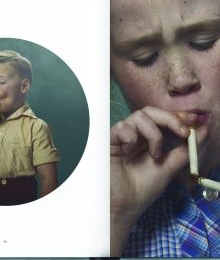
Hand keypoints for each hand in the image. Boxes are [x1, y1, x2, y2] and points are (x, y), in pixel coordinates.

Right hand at [110, 106, 206, 255]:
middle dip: (170, 118)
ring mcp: (123, 136)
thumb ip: (185, 149)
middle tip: (183, 132)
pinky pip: (121, 127)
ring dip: (153, 133)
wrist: (127, 205)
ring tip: (155, 154)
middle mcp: (136, 133)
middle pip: (151, 111)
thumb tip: (203, 130)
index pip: (162, 118)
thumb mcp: (170, 167)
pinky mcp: (110, 140)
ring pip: (139, 116)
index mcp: (149, 138)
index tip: (194, 120)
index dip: (177, 116)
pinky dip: (130, 135)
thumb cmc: (145, 187)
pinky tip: (131, 149)